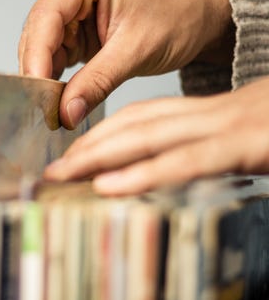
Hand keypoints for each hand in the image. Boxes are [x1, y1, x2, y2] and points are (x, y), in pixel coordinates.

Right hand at [19, 0, 232, 128]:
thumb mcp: (136, 50)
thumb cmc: (174, 17)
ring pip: (43, 53)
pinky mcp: (76, 37)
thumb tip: (67, 112)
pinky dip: (57, 83)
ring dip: (46, 83)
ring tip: (50, 111)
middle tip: (43, 111)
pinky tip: (59, 101)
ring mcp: (71, 16)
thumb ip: (98, 81)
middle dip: (39, 75)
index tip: (38, 94)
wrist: (191, 21)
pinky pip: (57, 62)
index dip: (37, 57)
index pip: (46, 17)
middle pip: (38, 36)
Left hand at [43, 77, 268, 195]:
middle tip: (52, 170)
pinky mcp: (246, 146)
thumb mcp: (232, 132)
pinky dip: (144, 173)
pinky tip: (110, 186)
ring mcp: (225, 127)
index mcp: (201, 113)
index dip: (100, 135)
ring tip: (66, 176)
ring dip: (102, 157)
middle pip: (133, 126)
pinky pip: (185, 161)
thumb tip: (162, 160)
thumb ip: (195, 144)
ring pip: (148, 138)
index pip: (138, 119)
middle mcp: (206, 115)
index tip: (71, 156)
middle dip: (89, 148)